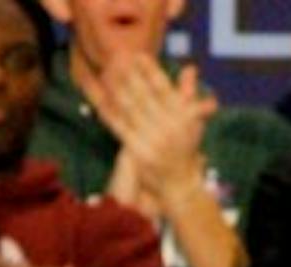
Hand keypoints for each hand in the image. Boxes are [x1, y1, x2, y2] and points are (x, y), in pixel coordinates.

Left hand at [95, 56, 213, 206]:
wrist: (180, 186)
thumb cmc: (185, 150)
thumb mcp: (192, 122)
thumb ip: (188, 94)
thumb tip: (190, 68)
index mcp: (182, 116)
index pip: (164, 89)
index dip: (151, 71)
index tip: (138, 55)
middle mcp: (168, 127)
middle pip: (143, 96)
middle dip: (129, 76)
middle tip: (115, 57)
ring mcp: (152, 140)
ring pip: (129, 108)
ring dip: (115, 88)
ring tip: (105, 70)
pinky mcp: (138, 152)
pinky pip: (119, 126)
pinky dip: (107, 109)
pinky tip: (98, 96)